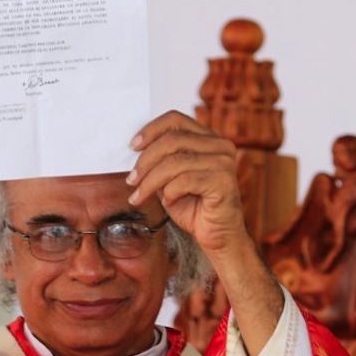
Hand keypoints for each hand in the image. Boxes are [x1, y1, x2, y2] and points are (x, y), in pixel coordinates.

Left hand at [127, 111, 246, 258]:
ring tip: (139, 196)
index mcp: (207, 138)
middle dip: (145, 161)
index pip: (175, 120)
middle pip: (171, 140)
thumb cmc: (193, 206)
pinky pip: (184, 181)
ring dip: (150, 181)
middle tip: (131, 180)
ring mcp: (224, 162)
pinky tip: (169, 202)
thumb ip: (160, 161)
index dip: (150, 130)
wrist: (217, 236)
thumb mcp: (170, 178)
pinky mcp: (224, 181)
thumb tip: (135, 150)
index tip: (132, 147)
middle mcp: (219, 145)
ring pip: (174, 162)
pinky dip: (170, 193)